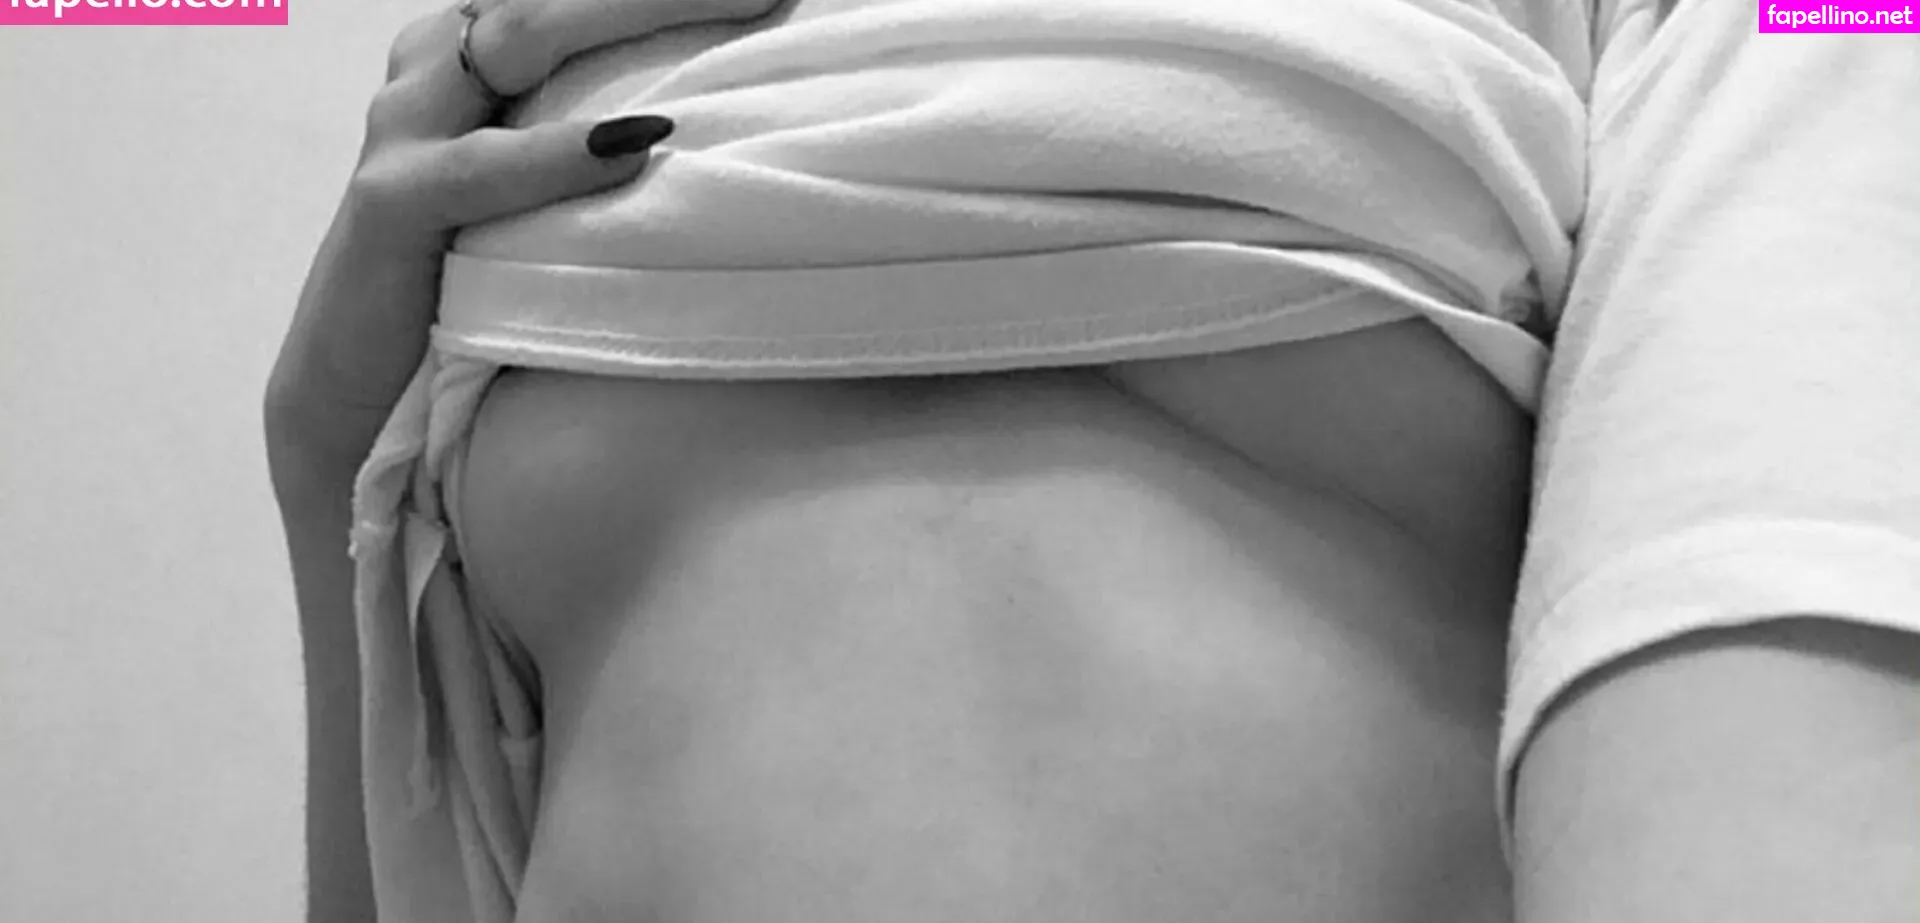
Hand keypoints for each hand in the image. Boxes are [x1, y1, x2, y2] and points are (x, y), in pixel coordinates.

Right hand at [265, 0, 787, 470]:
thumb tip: (721, 128)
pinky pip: (480, 167)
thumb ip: (608, 143)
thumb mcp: (551, 196)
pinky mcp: (391, 205)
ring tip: (733, 10)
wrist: (357, 384)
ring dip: (626, 15)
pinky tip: (633, 142)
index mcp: (473, 50)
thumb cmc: (472, 282)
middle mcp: (438, 68)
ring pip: (517, 34)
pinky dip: (557, 154)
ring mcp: (405, 129)